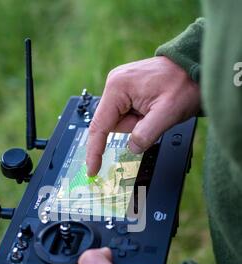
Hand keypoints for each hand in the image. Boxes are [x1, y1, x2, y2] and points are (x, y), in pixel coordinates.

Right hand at [86, 56, 200, 175]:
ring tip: (157, 110)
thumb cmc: (184, 83)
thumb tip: (132, 148)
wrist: (196, 69)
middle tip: (154, 118)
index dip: (94, 151)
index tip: (92, 169)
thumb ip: (146, 134)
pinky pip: (128, 115)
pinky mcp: (128, 91)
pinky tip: (154, 109)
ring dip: (140, 123)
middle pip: (112, 125)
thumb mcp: (168, 113)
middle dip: (134, 128)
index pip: (99, 127)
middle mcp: (115, 84)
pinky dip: (141, 119)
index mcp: (118, 87)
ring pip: (122, 122)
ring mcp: (121, 87)